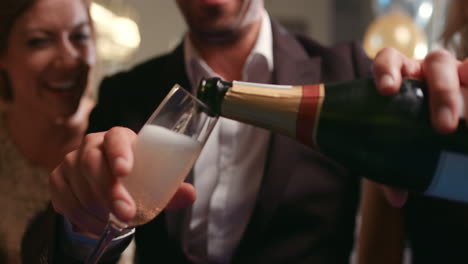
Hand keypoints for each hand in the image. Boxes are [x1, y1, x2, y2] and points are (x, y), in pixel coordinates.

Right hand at [50, 126, 195, 236]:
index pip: (116, 137)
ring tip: (114, 223)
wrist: (106, 185)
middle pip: (92, 162)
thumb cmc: (135, 177)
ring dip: (97, 209)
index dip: (119, 152)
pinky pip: (64, 200)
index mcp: (118, 137)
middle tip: (126, 214)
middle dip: (109, 191)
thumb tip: (190, 194)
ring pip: (77, 184)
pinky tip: (98, 224)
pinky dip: (82, 217)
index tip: (125, 171)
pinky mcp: (58, 179)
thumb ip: (171, 188)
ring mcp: (71, 161)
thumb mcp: (154, 181)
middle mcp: (91, 144)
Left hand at [373, 48, 467, 205]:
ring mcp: (457, 76)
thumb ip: (393, 172)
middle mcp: (429, 71)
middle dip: (443, 93)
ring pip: (465, 69)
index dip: (387, 70)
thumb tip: (398, 199)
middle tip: (445, 127)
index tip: (387, 91)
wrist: (429, 135)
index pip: (390, 59)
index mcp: (401, 78)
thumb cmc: (405, 139)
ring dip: (467, 94)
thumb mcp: (396, 153)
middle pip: (437, 64)